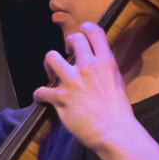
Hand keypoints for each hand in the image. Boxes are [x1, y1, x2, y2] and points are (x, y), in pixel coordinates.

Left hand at [32, 23, 140, 153]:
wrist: (114, 132)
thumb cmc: (118, 111)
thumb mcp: (116, 81)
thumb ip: (104, 69)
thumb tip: (96, 64)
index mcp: (105, 62)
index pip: (95, 32)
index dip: (87, 28)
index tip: (83, 31)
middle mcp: (88, 67)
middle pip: (73, 39)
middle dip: (68, 44)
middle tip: (67, 53)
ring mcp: (73, 81)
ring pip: (51, 57)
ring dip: (49, 64)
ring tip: (53, 72)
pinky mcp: (61, 98)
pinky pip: (41, 90)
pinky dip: (40, 94)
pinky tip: (42, 97)